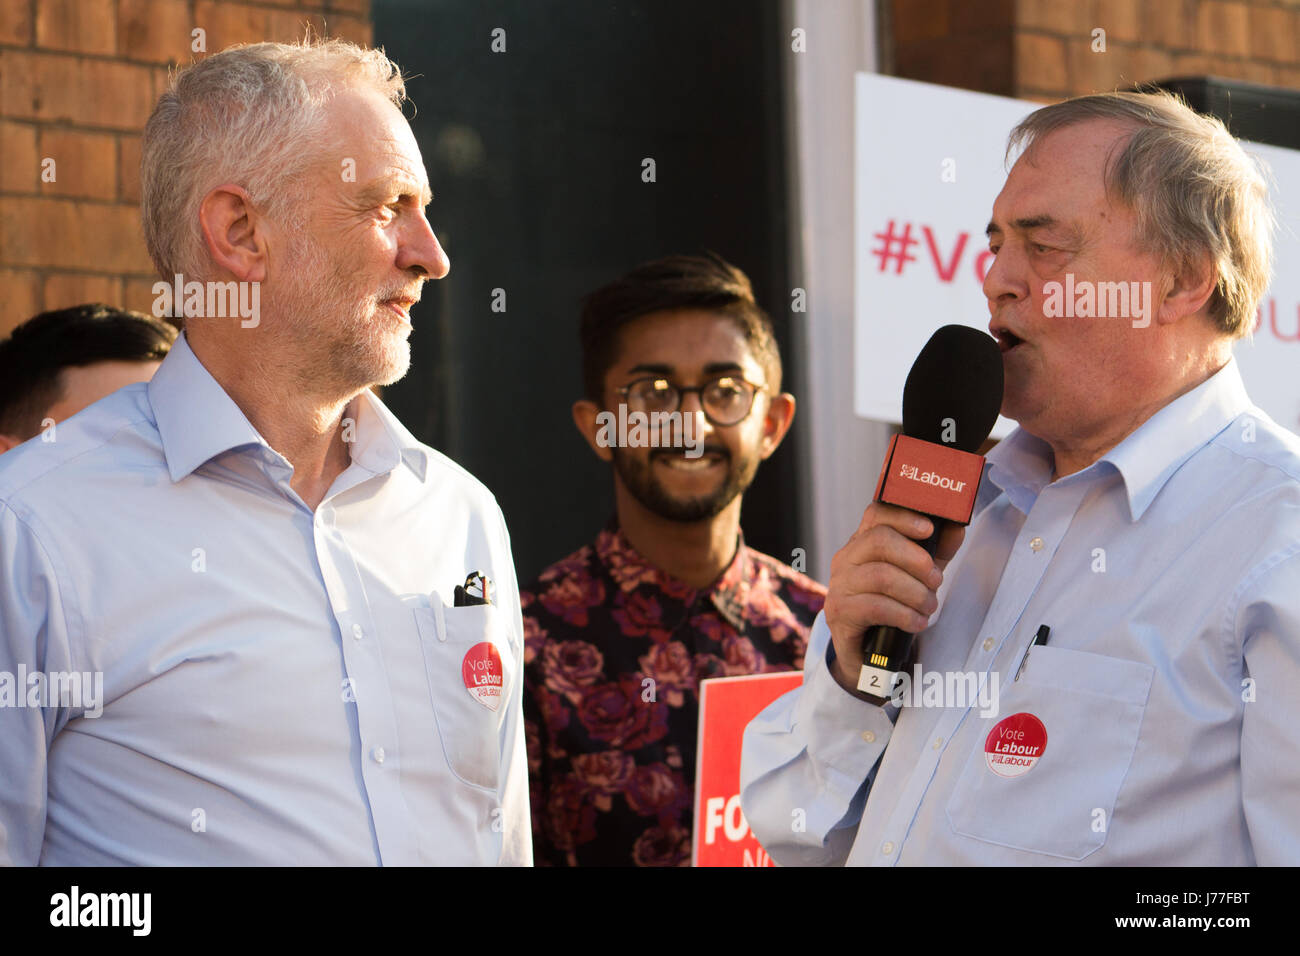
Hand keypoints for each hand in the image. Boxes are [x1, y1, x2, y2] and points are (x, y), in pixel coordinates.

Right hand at [824, 502, 964, 695]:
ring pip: (881, 576)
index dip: (904, 517)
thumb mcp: (917, 575)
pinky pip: (877, 607)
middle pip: (879, 540)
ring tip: (929, 607)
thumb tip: (956, 528)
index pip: (876, 514)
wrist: (868, 655)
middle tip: (936, 580)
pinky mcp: (840, 612)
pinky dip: (905, 615)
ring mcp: (839, 585)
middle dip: (916, 559)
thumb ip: (936, 551)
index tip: (929, 529)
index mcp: (862, 543)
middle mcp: (846, 559)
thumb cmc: (893, 606)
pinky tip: (916, 622)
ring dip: (915, 593)